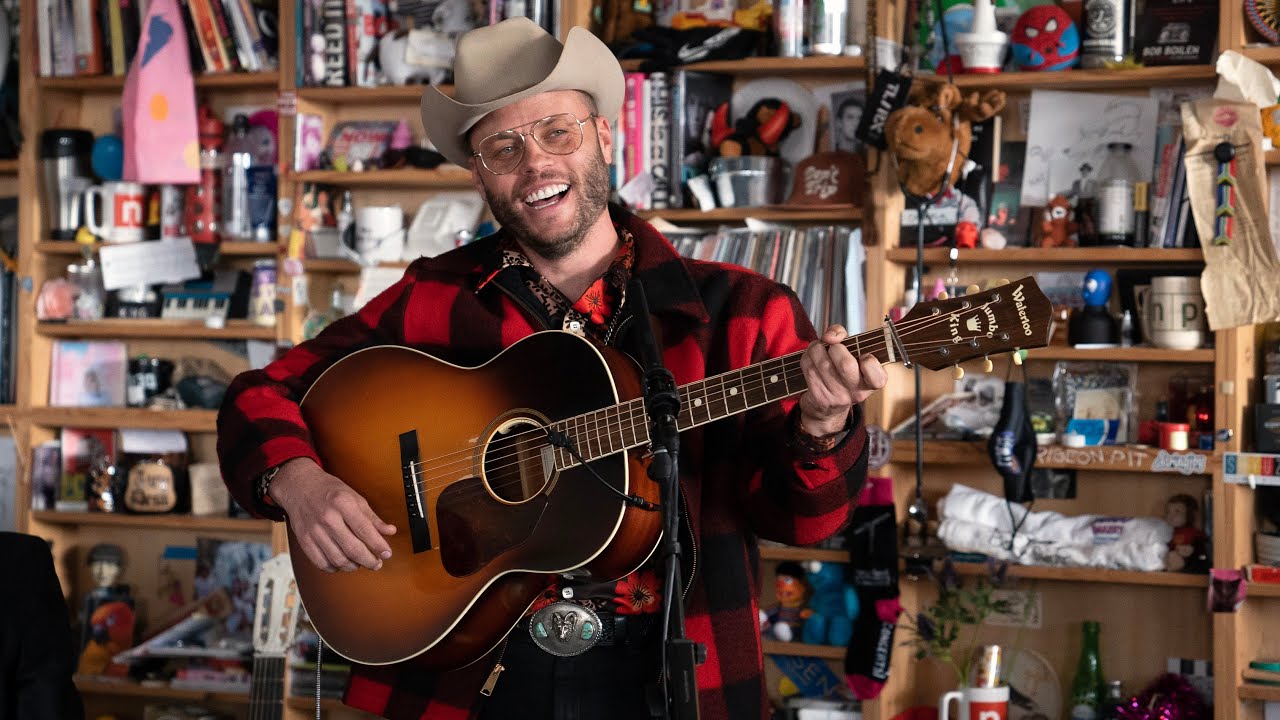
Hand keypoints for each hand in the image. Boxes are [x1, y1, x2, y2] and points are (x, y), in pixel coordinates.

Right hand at [269, 457, 396, 572]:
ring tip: (360, 562)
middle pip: (352, 549)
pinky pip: (321, 562)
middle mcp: (328, 518)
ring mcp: (314, 531)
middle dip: (369, 561)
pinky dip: (334, 568)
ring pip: (338, 559)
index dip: (378, 546)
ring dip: (353, 566)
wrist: (299, 487)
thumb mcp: (355, 498)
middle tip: (377, 563)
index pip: (365, 531)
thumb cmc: (330, 491)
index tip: (387, 554)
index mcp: (343, 504)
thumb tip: (390, 531)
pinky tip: (341, 563)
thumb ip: (372, 518)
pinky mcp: (304, 540)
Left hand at [798, 324, 887, 435]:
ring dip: (817, 348)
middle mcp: (857, 393)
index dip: (869, 360)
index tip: (863, 356)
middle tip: (834, 348)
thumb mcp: (852, 355)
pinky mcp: (819, 396)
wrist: (827, 408)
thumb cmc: (842, 373)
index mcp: (871, 383)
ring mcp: (837, 396)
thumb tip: (831, 336)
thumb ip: (843, 336)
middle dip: (836, 348)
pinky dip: (808, 357)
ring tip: (820, 349)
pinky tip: (813, 359)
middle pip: (846, 364)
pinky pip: (809, 367)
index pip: (878, 376)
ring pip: (822, 362)